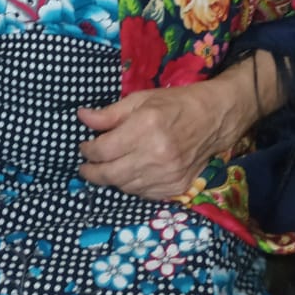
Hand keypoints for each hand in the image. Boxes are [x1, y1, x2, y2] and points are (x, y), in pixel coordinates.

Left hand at [77, 84, 225, 199]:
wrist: (213, 119)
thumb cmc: (174, 104)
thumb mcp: (139, 100)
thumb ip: (109, 113)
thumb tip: (82, 117)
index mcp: (145, 128)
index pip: (103, 150)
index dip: (88, 150)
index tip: (84, 147)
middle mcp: (156, 155)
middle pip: (111, 174)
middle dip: (92, 172)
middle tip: (85, 167)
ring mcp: (167, 174)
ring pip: (126, 187)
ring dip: (112, 179)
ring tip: (107, 169)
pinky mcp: (176, 187)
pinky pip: (144, 194)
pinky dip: (132, 186)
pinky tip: (129, 174)